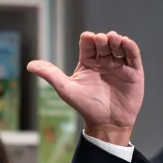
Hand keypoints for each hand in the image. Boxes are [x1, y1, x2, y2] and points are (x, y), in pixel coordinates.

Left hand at [27, 31, 143, 145]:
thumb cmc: (85, 106)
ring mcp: (119, 65)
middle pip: (104, 42)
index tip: (88, 39)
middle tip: (102, 40)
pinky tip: (126, 42)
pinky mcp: (133, 72)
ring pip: (118, 46)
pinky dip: (130, 47)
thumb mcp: (66, 89)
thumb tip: (29, 65)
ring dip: (117, 40)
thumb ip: (50, 75)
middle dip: (103, 38)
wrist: (106, 123)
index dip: (89, 38)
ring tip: (114, 39)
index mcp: (88, 62)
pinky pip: (133, 55)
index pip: (88, 43)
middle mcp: (103, 61)